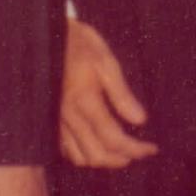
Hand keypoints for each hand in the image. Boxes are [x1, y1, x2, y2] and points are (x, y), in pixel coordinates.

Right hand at [58, 17, 157, 167]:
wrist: (43, 34)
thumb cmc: (78, 44)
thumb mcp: (105, 61)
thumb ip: (121, 94)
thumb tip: (140, 120)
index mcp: (84, 100)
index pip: (113, 138)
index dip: (135, 149)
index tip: (151, 148)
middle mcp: (68, 116)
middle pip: (97, 154)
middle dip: (122, 159)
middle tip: (139, 152)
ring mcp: (56, 121)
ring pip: (80, 157)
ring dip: (103, 160)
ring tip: (120, 152)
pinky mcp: (49, 120)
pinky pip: (66, 150)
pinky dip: (84, 155)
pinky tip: (95, 144)